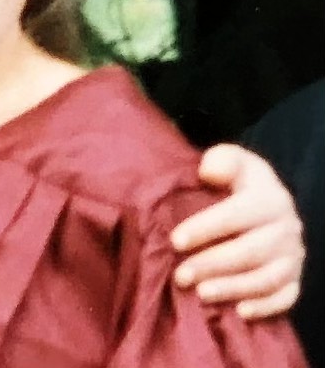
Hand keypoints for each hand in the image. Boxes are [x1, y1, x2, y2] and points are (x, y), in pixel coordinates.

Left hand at [171, 144, 303, 317]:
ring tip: (201, 294)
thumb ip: (222, 160)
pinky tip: (240, 312)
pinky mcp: (296, 278)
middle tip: (181, 275)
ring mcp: (294, 257)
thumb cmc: (240, 179)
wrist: (270, 199)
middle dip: (212, 265)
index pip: (235, 216)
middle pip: (249, 252)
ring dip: (232, 289)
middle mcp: (287, 229)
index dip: (204, 229)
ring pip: (266, 279)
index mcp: (269, 198)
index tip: (175, 241)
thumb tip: (207, 172)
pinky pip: (286, 297)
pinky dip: (265, 307)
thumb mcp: (232, 159)